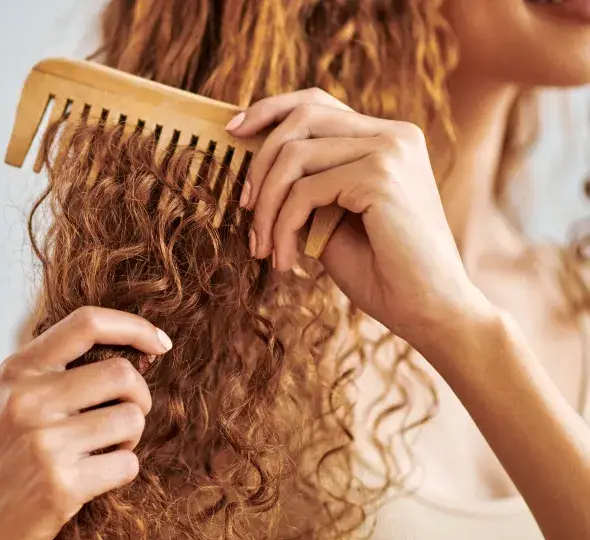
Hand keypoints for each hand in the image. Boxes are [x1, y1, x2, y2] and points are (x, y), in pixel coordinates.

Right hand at [0, 307, 171, 539]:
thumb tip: (131, 352)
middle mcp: (28, 400)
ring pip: (132, 419)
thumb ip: (52, 372)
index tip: (160, 343)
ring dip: (129, 438)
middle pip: (123, 374)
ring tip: (101, 452)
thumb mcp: (7, 401)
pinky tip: (93, 479)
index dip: (134, 327)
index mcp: (16, 371)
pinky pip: (128, 464)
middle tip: (124, 417)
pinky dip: (121, 471)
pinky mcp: (62, 485)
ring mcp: (45, 442)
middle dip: (139, 397)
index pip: (86, 323)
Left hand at [225, 88, 491, 345]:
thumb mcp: (333, 218)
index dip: (269, 110)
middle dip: (259, 164)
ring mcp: (390, 150)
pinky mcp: (380, 176)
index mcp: (387, 138)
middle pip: (300, 118)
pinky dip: (283, 228)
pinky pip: (303, 192)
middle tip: (245, 210)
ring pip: (294, 156)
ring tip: (263, 248)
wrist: (432, 311)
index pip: (317, 102)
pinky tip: (286, 262)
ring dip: (267, 207)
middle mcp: (393, 134)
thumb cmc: (382, 272)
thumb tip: (252, 165)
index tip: (233, 131)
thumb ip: (306, 185)